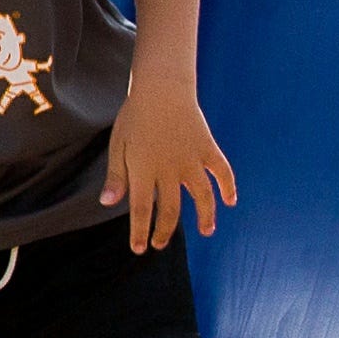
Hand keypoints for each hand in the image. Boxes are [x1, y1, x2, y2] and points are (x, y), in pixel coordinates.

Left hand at [104, 80, 236, 249]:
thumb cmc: (135, 117)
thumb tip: (109, 204)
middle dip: (165, 230)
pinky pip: (222, 172)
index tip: (140, 248)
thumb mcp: (118, 146)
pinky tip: (230, 201)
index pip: (142, 210)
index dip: (141, 231)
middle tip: (159, 244)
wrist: (161, 89)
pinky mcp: (208, 149)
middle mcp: (170, 170)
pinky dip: (228, 187)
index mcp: (144, 171)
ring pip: (202, 196)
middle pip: (171, 209)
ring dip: (205, 216)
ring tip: (207, 231)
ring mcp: (192, 160)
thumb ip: (116, 176)